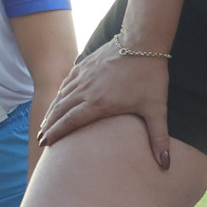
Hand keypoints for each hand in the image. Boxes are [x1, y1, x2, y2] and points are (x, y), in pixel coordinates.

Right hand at [35, 38, 170, 167]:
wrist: (143, 42)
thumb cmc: (149, 76)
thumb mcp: (156, 109)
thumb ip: (159, 138)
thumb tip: (165, 164)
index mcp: (99, 103)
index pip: (71, 122)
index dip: (57, 134)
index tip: (46, 144)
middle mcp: (86, 90)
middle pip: (61, 110)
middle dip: (49, 126)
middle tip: (41, 139)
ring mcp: (84, 75)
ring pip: (61, 96)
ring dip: (52, 110)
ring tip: (45, 123)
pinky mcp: (85, 64)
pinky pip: (67, 81)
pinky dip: (59, 92)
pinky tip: (57, 97)